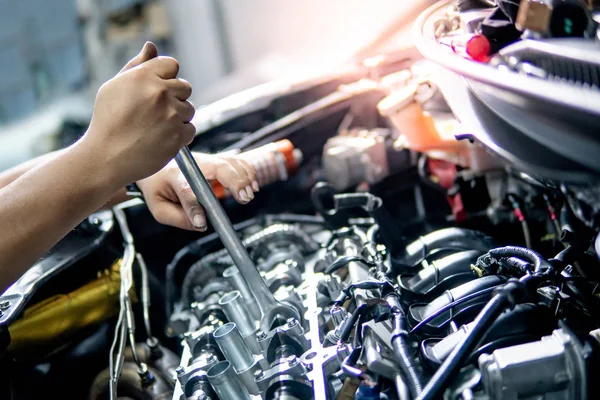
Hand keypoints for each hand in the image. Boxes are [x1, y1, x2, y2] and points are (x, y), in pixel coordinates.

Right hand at [79, 42, 195, 186]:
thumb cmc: (108, 121)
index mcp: (144, 76)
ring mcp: (171, 115)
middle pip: (185, 87)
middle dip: (174, 97)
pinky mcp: (178, 135)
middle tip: (154, 112)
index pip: (172, 65)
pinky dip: (180, 135)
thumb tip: (151, 46)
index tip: (155, 91)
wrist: (106, 157)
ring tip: (155, 127)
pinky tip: (161, 139)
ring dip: (178, 117)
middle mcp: (160, 93)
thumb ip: (137, 65)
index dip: (166, 77)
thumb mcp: (115, 87)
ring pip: (189, 109)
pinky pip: (190, 129)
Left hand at [137, 153, 258, 230]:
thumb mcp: (159, 209)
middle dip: (234, 181)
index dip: (195, 207)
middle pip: (218, 166)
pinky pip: (236, 162)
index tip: (202, 222)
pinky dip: (248, 172)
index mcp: (175, 176)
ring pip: (230, 162)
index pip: (187, 190)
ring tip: (249, 195)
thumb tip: (200, 225)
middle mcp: (194, 165)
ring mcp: (206, 161)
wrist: (155, 167)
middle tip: (244, 198)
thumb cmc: (157, 188)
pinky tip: (252, 186)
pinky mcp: (216, 162)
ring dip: (244, 177)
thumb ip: (178, 218)